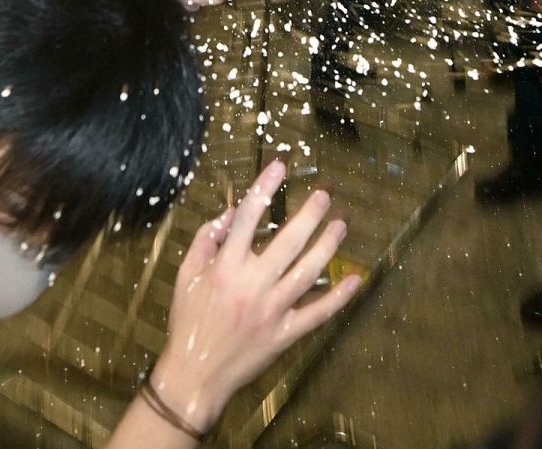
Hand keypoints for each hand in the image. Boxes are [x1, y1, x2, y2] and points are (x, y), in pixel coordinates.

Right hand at [151, 161, 359, 430]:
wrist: (195, 374)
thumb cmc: (188, 321)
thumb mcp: (186, 275)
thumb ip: (206, 240)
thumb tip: (229, 213)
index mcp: (225, 266)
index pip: (247, 217)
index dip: (264, 188)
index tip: (280, 166)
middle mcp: (251, 284)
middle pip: (288, 241)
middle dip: (310, 214)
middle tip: (325, 195)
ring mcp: (271, 310)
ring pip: (308, 272)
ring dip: (328, 246)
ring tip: (340, 226)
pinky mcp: (285, 333)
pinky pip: (317, 313)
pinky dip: (338, 298)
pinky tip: (355, 280)